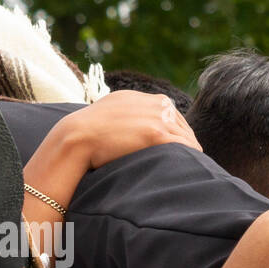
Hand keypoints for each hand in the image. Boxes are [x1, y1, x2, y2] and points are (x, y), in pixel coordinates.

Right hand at [61, 91, 201, 168]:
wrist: (77, 135)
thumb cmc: (88, 132)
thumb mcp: (112, 113)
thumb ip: (128, 116)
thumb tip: (134, 130)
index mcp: (144, 98)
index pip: (171, 116)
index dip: (175, 134)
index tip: (177, 150)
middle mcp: (155, 103)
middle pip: (182, 126)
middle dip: (185, 143)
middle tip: (188, 162)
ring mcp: (158, 117)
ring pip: (186, 138)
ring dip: (188, 153)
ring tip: (191, 169)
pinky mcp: (157, 133)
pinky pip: (184, 146)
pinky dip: (189, 157)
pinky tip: (189, 168)